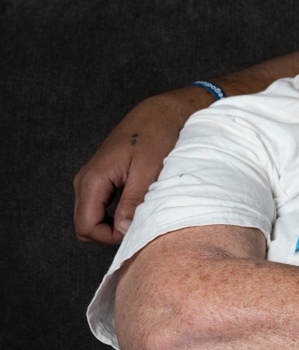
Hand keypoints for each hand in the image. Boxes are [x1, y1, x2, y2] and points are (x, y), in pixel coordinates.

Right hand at [73, 87, 211, 243]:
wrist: (161, 112)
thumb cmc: (157, 135)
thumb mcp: (149, 170)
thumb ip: (134, 201)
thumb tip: (123, 230)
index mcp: (93, 180)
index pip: (85, 227)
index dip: (109, 237)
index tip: (135, 230)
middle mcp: (86, 181)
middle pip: (85, 225)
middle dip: (110, 233)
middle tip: (139, 224)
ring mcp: (92, 179)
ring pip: (92, 216)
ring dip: (114, 223)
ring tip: (141, 213)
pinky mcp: (102, 178)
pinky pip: (100, 206)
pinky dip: (116, 212)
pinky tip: (137, 205)